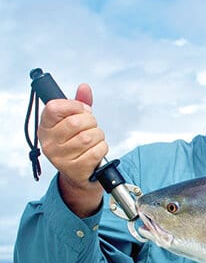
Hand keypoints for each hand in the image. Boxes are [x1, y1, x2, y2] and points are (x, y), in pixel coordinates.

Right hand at [38, 83, 105, 216]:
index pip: (55, 107)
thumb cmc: (77, 144)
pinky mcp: (75, 170)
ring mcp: (60, 158)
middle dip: (92, 123)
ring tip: (94, 141)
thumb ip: (80, 104)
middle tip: (91, 128)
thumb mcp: (75, 123)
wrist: (80, 175)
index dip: (75, 106)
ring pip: (90, 137)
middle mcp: (49, 143)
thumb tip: (84, 87)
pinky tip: (96, 152)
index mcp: (45, 127)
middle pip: (77, 122)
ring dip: (99, 137)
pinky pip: (97, 151)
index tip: (83, 111)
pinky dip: (103, 149)